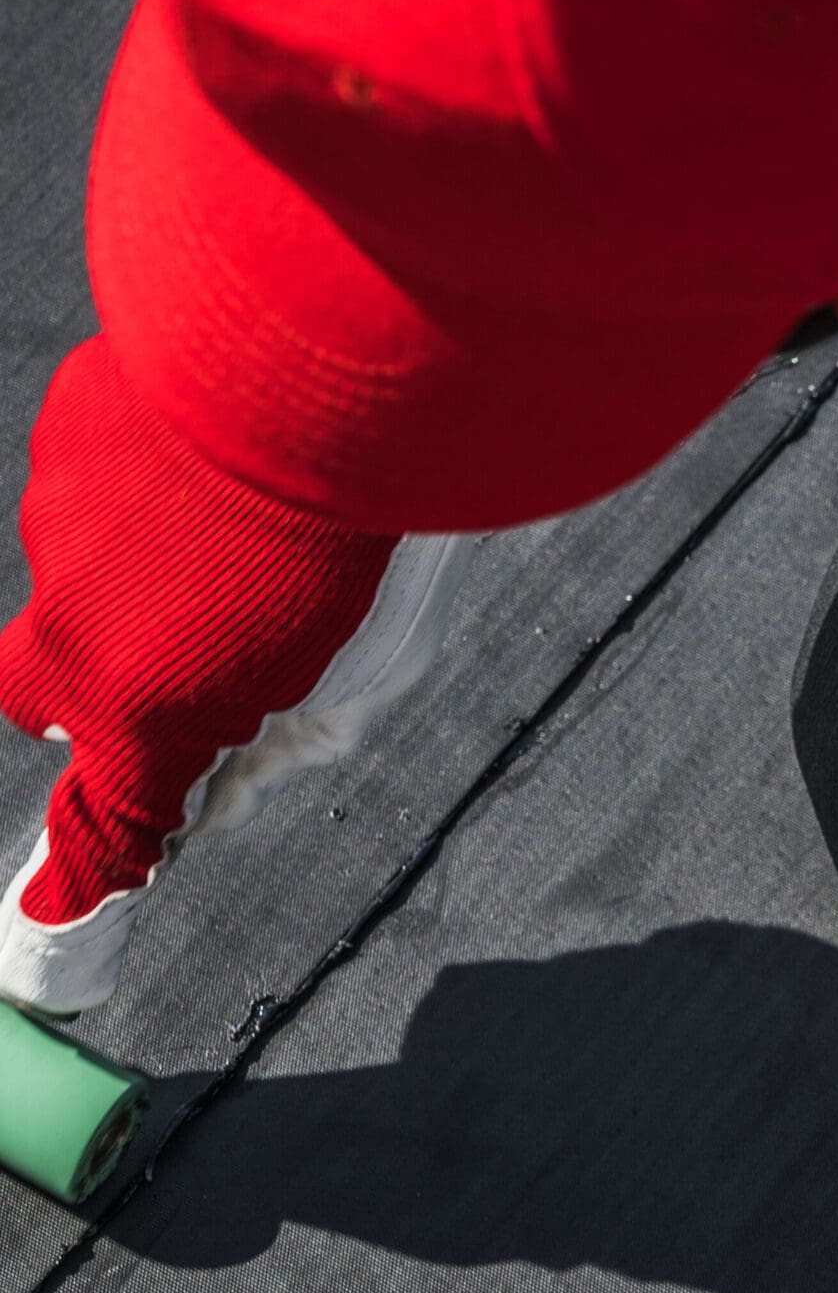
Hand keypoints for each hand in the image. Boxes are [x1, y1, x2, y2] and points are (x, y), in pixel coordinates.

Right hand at [0, 337, 459, 1013]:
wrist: (313, 386)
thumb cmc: (350, 551)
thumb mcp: (348, 686)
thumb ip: (277, 746)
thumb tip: (215, 798)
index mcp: (145, 711)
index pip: (104, 811)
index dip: (88, 858)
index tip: (58, 906)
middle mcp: (73, 628)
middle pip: (32, 692)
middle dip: (77, 698)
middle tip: (163, 669)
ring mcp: (57, 527)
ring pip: (79, 570)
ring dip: (147, 563)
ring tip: (249, 529)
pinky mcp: (69, 435)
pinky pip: (99, 475)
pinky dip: (153, 478)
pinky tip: (227, 453)